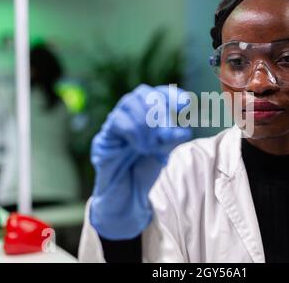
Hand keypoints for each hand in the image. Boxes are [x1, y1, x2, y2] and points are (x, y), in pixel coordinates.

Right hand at [90, 84, 191, 239]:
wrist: (127, 196)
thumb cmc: (145, 170)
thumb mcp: (165, 151)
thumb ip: (173, 138)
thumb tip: (183, 129)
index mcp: (148, 113)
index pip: (159, 93)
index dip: (172, 95)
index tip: (185, 105)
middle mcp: (130, 114)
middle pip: (144, 93)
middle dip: (160, 110)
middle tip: (169, 133)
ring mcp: (115, 123)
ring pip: (129, 102)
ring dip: (147, 123)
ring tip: (154, 145)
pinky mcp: (104, 137)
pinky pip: (118, 121)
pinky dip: (135, 132)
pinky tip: (142, 147)